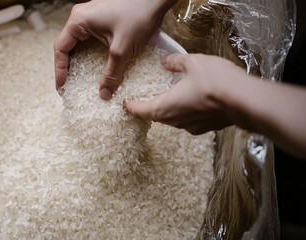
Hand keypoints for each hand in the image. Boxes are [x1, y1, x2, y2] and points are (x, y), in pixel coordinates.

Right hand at [54, 0, 175, 99]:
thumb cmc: (139, 14)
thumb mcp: (123, 49)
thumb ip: (112, 73)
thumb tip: (104, 94)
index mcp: (79, 21)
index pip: (61, 48)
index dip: (60, 70)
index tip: (62, 87)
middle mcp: (81, 16)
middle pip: (67, 46)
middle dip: (68, 67)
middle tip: (70, 86)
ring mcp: (92, 16)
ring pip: (79, 43)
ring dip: (79, 61)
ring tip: (81, 79)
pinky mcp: (103, 18)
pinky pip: (90, 39)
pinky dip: (89, 54)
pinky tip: (96, 66)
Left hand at [124, 53, 247, 134]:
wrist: (244, 100)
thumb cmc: (214, 81)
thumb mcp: (192, 62)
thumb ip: (175, 62)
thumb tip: (165, 61)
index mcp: (164, 107)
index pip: (140, 110)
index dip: (132, 106)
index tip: (126, 104)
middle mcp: (175, 121)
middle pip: (156, 116)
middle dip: (149, 107)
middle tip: (146, 98)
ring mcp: (191, 127)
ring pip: (173, 119)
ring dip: (168, 110)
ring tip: (169, 97)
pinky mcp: (206, 128)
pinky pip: (189, 121)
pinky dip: (185, 112)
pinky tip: (192, 101)